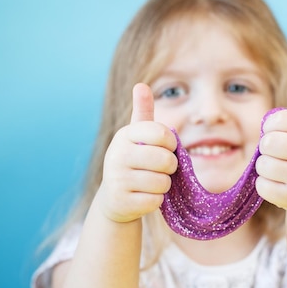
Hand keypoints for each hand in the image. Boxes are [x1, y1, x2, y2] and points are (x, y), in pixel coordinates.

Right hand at [98, 83, 177, 222]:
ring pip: (163, 183)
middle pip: (166, 161)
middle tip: (160, 169)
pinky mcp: (123, 202)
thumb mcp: (136, 136)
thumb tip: (141, 85)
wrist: (114, 198)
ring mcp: (118, 179)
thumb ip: (143, 112)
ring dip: (163, 185)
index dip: (172, 144)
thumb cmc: (133, 161)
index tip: (166, 148)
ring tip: (150, 183)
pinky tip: (143, 196)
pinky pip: (156, 200)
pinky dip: (155, 200)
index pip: (162, 134)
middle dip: (170, 167)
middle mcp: (117, 155)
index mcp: (124, 135)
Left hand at [255, 80, 286, 217]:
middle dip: (266, 149)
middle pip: (268, 142)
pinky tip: (280, 187)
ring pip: (262, 165)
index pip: (279, 119)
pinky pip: (261, 185)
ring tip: (281, 172)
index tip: (279, 135)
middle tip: (278, 156)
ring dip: (265, 169)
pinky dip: (265, 186)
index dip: (270, 127)